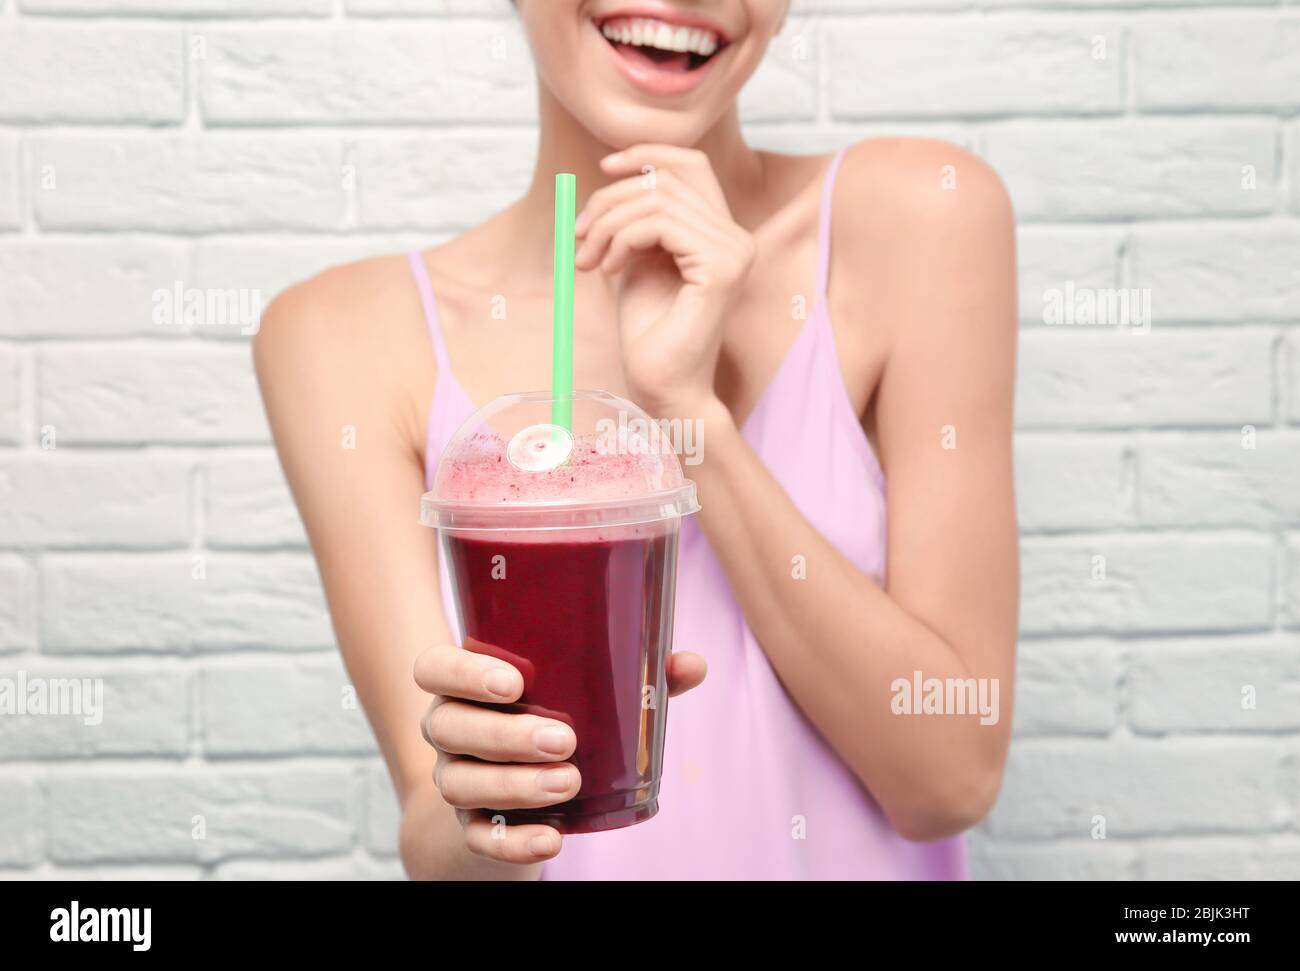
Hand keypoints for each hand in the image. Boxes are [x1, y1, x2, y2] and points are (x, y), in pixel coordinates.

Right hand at [413, 643, 706, 866]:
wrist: (513, 797)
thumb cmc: (554, 721)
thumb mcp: (584, 695)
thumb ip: (633, 676)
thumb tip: (690, 664)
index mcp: (465, 684)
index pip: (434, 667)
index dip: (463, 673)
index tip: (514, 683)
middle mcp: (449, 729)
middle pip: (449, 727)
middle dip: (504, 735)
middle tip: (564, 740)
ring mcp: (455, 779)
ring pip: (461, 783)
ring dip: (516, 785)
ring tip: (570, 783)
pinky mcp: (471, 828)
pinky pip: (480, 839)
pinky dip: (514, 842)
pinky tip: (552, 838)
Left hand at [575, 144, 755, 419]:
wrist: (661, 387)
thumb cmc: (649, 334)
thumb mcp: (638, 261)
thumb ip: (637, 221)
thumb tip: (613, 176)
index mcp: (720, 233)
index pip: (692, 164)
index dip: (647, 155)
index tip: (603, 169)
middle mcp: (736, 237)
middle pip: (666, 180)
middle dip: (610, 200)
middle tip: (579, 237)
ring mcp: (734, 251)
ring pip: (657, 200)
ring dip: (609, 225)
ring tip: (589, 260)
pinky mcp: (721, 268)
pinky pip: (660, 225)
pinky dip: (622, 240)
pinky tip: (610, 271)